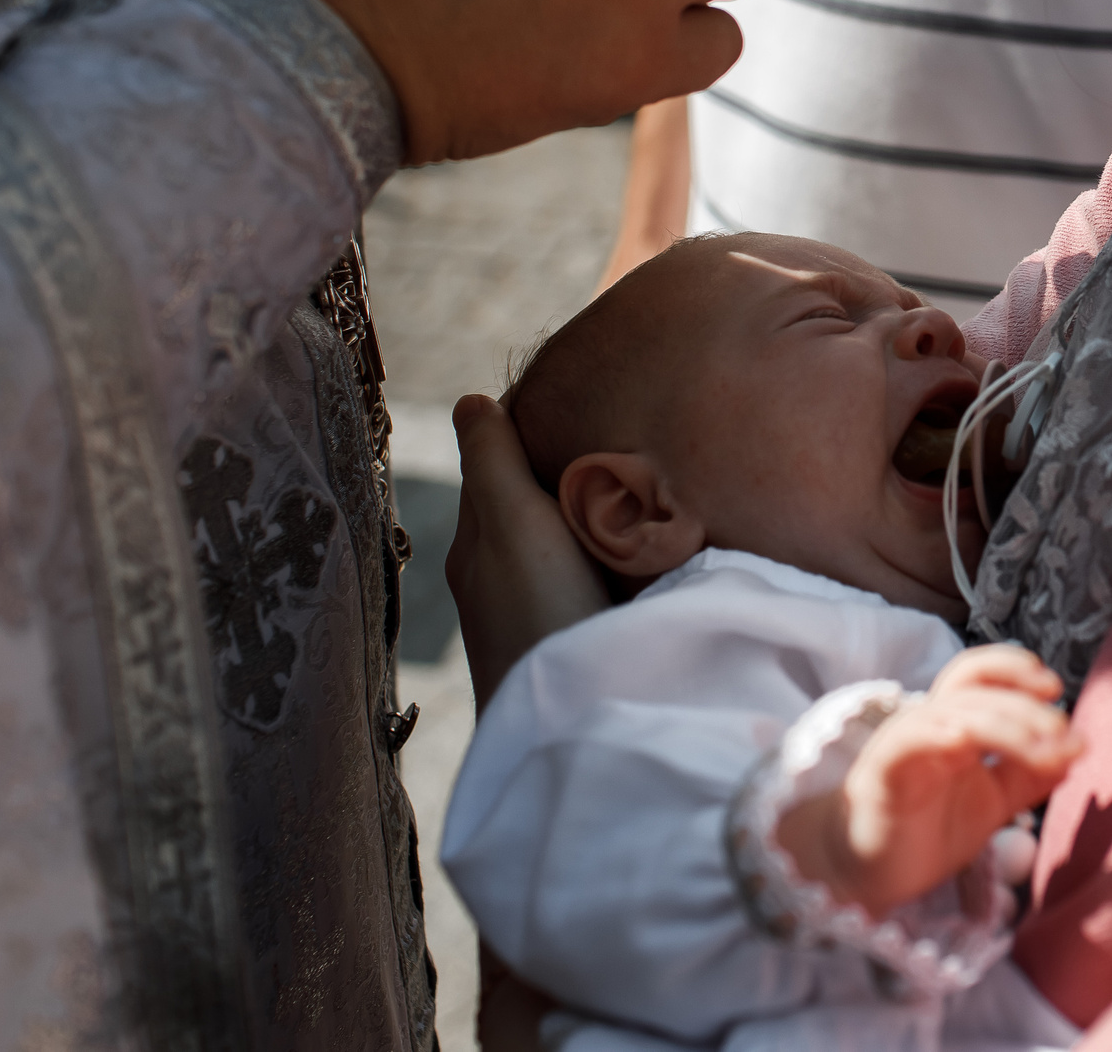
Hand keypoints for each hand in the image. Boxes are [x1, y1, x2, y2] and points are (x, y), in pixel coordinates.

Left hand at [445, 394, 608, 709]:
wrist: (573, 722)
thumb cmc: (538, 612)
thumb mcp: (512, 523)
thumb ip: (494, 462)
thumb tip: (471, 401)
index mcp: (479, 541)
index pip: (498, 462)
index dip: (534, 424)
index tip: (585, 389)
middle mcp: (501, 576)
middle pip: (533, 499)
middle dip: (566, 465)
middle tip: (622, 428)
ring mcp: (538, 611)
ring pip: (563, 539)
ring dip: (591, 510)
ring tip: (637, 481)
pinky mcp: (574, 638)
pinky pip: (589, 574)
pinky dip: (609, 550)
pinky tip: (640, 547)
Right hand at [776, 646, 1081, 917]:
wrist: (872, 875)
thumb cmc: (929, 830)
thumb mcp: (993, 802)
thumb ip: (1029, 775)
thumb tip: (1076, 748)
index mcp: (954, 725)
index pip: (981, 675)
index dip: (1015, 670)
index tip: (1056, 690)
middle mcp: (929, 725)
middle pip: (974, 690)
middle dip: (1023, 704)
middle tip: (1062, 730)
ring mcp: (903, 745)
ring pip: (952, 714)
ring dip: (1004, 726)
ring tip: (1043, 750)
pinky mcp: (882, 774)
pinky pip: (906, 741)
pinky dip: (936, 734)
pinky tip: (966, 743)